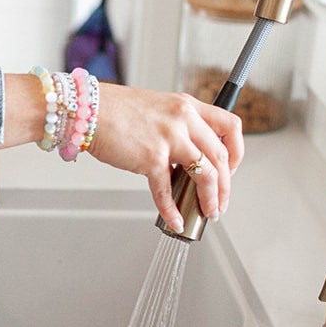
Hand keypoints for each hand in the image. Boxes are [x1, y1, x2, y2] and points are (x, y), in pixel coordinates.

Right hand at [88, 83, 243, 232]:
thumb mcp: (158, 108)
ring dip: (210, 199)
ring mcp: (169, 138)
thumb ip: (177, 127)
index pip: (230, 127)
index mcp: (188, 106)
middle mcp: (183, 119)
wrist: (87, 109)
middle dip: (225, 185)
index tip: (231, 168)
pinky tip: (175, 220)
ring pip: (206, 174)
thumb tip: (185, 158)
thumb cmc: (115, 110)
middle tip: (221, 201)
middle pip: (221, 157)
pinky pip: (168, 190)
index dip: (238, 152)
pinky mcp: (150, 157)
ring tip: (208, 212)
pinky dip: (173, 210)